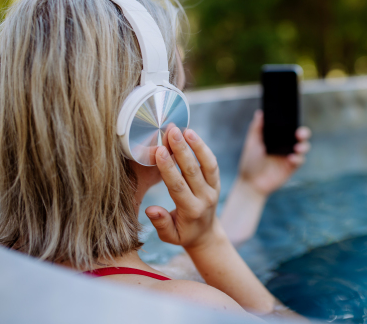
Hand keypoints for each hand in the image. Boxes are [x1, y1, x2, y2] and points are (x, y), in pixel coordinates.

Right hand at [145, 127, 221, 249]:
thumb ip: (161, 223)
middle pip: (192, 171)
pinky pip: (212, 163)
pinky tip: (192, 135)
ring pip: (207, 164)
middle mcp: (205, 198)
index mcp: (191, 211)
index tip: (159, 151)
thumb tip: (151, 209)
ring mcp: (213, 188)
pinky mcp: (216, 181)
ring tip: (185, 129)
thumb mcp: (169, 236)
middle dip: (181, 150)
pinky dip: (203, 148)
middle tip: (171, 132)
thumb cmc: (183, 234)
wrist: (206, 234)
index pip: (178, 186)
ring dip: (196, 145)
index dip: (168, 168)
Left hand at [238, 110, 310, 195]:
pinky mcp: (292, 167)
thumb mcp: (251, 143)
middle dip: (303, 132)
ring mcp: (290, 156)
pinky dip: (297, 158)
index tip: (294, 117)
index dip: (293, 121)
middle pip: (300, 135)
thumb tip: (260, 113)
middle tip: (299, 132)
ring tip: (297, 147)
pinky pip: (300, 160)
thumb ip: (256, 128)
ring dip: (303, 145)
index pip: (289, 127)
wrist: (251, 183)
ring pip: (303, 147)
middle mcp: (286, 145)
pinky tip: (290, 158)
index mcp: (277, 138)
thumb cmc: (250, 162)